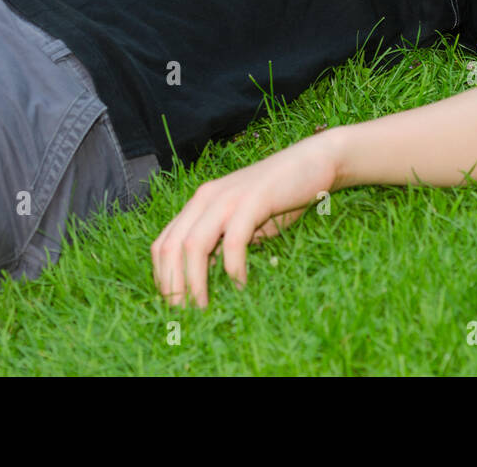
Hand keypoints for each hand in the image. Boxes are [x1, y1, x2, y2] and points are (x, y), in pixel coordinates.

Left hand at [151, 131, 341, 309]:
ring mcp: (227, 198)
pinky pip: (233, 240)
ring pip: (193, 244)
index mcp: (199, 203)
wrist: (313, 162)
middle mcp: (205, 198)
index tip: (174, 304)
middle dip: (173, 284)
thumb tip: (205, 279)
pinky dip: (233, 267)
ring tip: (203, 307)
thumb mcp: (244, 222)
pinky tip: (240, 285)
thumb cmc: (280, 197)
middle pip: (171, 246)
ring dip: (195, 281)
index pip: (163, 243)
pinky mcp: (252, 200)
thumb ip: (223, 244)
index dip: (162, 277)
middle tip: (183, 313)